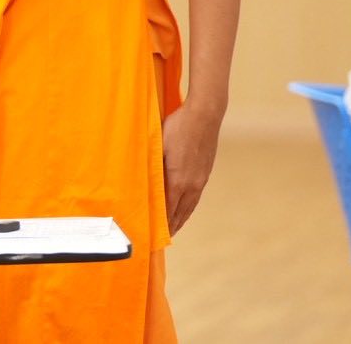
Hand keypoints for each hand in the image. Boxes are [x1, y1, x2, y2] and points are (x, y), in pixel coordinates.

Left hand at [162, 100, 223, 235]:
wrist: (205, 114)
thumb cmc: (178, 127)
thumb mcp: (159, 145)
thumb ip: (154, 166)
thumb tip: (145, 182)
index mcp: (178, 180)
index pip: (168, 210)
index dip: (162, 223)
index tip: (155, 234)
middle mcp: (192, 184)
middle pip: (181, 212)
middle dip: (172, 225)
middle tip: (164, 237)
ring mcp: (201, 178)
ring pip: (191, 205)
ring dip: (182, 217)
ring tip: (175, 226)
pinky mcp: (206, 171)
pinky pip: (196, 196)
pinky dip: (189, 206)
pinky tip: (186, 206)